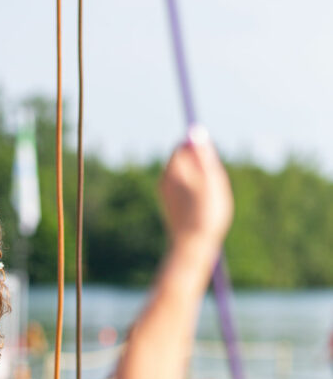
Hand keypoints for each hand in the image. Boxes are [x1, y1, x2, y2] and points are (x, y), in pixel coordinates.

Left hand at [160, 129, 233, 250]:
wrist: (192, 247)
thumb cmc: (205, 212)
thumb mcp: (210, 178)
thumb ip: (202, 154)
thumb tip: (196, 131)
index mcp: (171, 171)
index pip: (183, 146)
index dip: (200, 152)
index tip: (211, 167)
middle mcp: (164, 181)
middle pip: (184, 162)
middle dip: (200, 167)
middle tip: (213, 186)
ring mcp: (165, 195)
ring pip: (186, 178)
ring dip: (199, 182)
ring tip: (209, 201)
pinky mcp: (169, 208)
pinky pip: (184, 193)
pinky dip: (194, 196)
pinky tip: (202, 210)